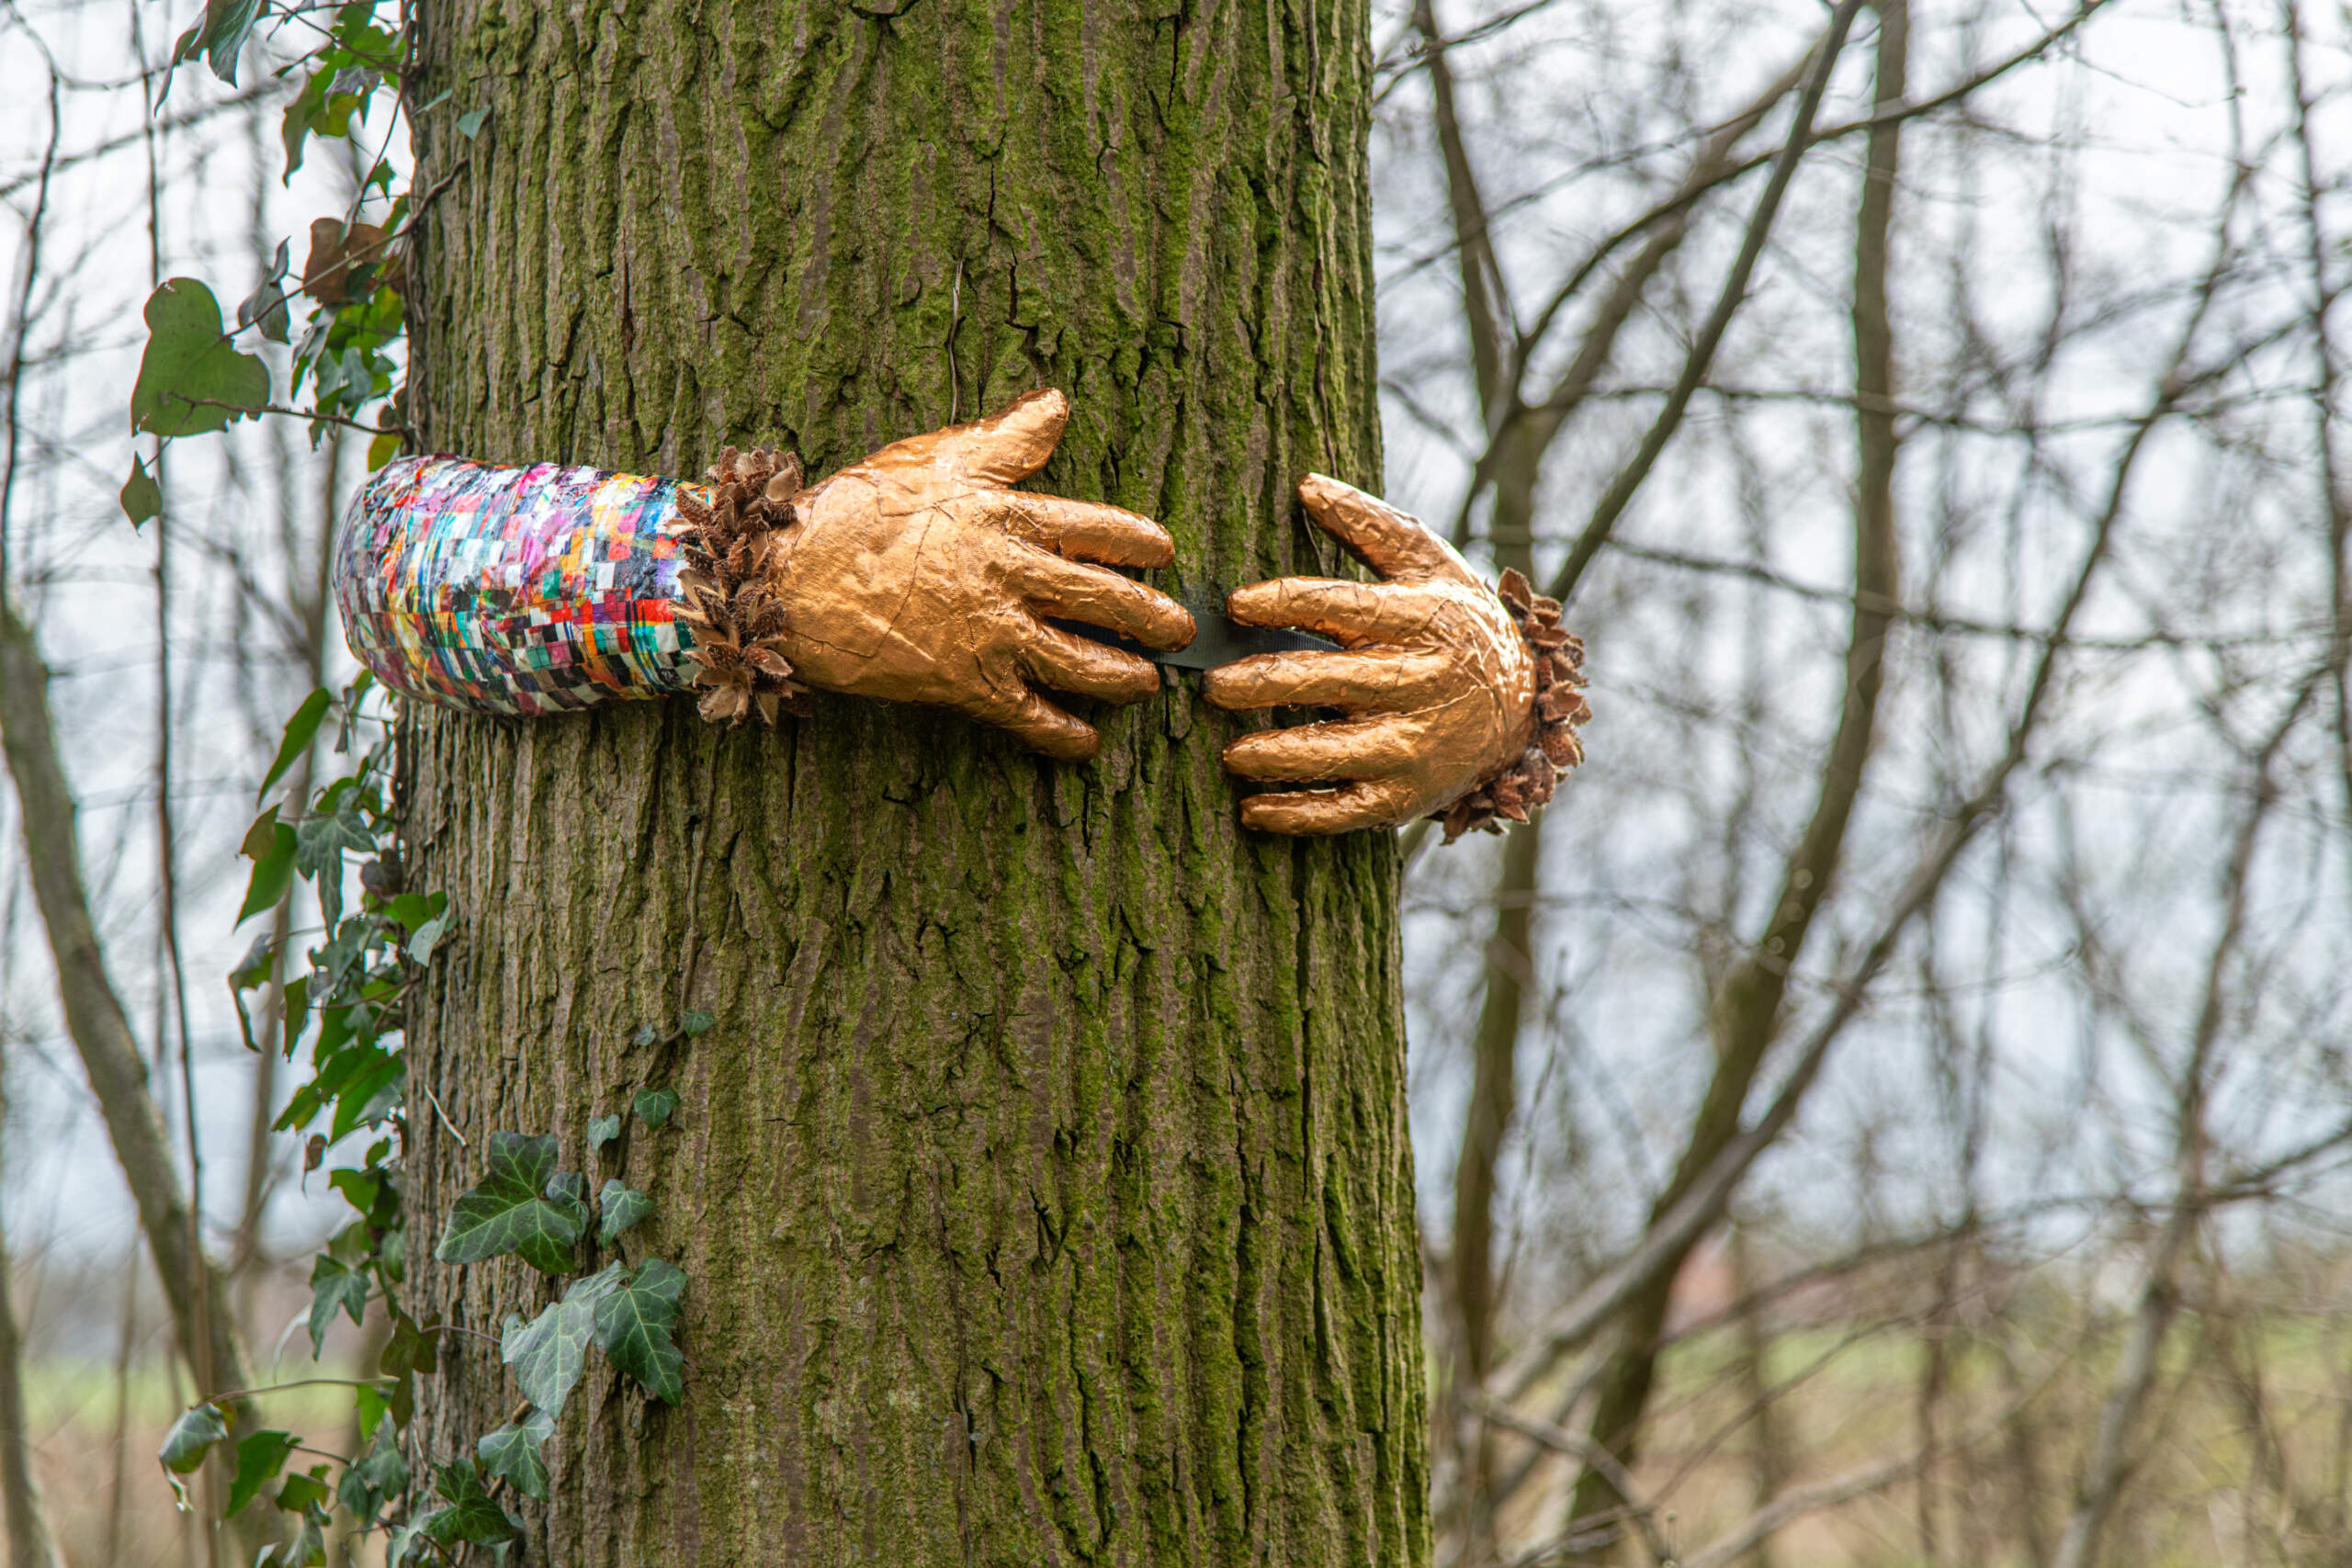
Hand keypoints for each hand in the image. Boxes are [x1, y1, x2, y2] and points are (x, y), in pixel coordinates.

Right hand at [766, 390, 1195, 759]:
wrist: (790, 581)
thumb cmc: (858, 512)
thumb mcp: (934, 458)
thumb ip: (1005, 439)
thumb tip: (1058, 405)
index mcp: (1007, 519)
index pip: (1098, 530)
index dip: (1140, 543)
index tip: (1164, 552)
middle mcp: (1010, 579)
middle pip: (1105, 602)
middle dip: (1153, 618)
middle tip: (1180, 630)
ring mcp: (991, 636)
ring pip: (1082, 663)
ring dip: (1123, 678)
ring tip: (1145, 683)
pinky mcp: (965, 685)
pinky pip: (1030, 716)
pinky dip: (1063, 734)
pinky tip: (1086, 742)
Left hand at [1206, 475, 1545, 835]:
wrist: (1522, 705)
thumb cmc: (1456, 622)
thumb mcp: (1427, 564)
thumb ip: (1368, 524)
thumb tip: (1306, 482)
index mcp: (1422, 620)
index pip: (1342, 606)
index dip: (1285, 602)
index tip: (1236, 605)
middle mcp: (1421, 683)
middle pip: (1328, 681)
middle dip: (1262, 684)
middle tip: (1213, 684)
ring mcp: (1415, 745)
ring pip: (1334, 753)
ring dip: (1274, 755)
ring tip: (1230, 752)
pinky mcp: (1407, 796)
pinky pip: (1346, 811)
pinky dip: (1297, 815)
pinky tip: (1254, 809)